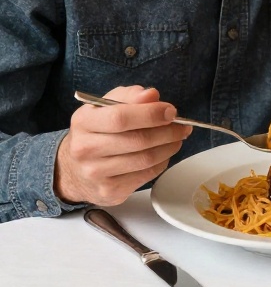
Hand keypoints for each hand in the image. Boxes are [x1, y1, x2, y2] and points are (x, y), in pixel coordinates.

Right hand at [54, 85, 191, 205]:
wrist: (72, 170)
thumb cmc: (96, 132)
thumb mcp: (105, 107)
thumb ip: (129, 96)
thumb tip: (151, 95)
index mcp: (83, 122)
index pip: (121, 117)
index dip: (151, 114)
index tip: (171, 111)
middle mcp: (85, 149)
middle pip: (138, 140)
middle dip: (168, 131)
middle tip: (182, 126)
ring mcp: (96, 174)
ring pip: (146, 159)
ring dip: (169, 147)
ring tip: (177, 138)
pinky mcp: (109, 191)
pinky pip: (146, 175)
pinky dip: (162, 162)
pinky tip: (164, 154)